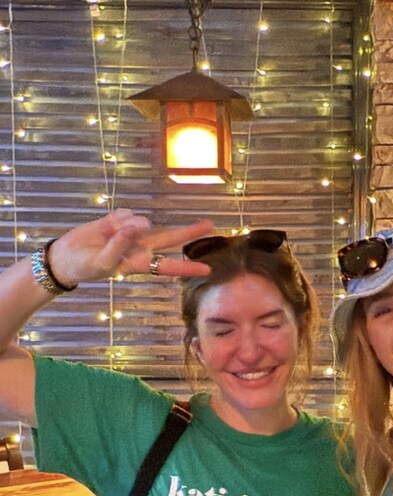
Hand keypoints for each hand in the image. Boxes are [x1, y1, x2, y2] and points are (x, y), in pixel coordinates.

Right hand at [47, 209, 212, 286]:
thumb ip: (122, 243)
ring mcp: (131, 232)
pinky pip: (123, 213)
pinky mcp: (120, 219)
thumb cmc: (86, 266)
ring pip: (142, 221)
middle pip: (169, 238)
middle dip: (188, 232)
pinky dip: (114, 218)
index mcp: (139, 264)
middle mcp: (140, 247)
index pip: (168, 265)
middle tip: (209, 225)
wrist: (67, 256)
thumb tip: (141, 224)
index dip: (187, 267)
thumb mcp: (104, 262)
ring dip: (127, 225)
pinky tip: (103, 228)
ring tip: (106, 235)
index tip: (207, 270)